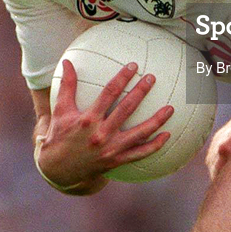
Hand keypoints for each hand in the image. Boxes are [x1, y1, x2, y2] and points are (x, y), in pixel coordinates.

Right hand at [35, 61, 173, 188]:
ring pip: (139, 133)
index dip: (122, 78)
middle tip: (152, 77)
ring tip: (170, 108)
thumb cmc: (60, 135)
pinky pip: (140, 153)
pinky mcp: (117, 160)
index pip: (109, 93)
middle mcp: (101, 134)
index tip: (133, 66)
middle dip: (141, 91)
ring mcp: (111, 149)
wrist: (60, 170)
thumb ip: (67, 86)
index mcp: (88, 119)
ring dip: (157, 120)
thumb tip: (67, 61)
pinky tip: (168, 135)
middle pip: (126, 109)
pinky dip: (155, 145)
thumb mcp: (60, 111)